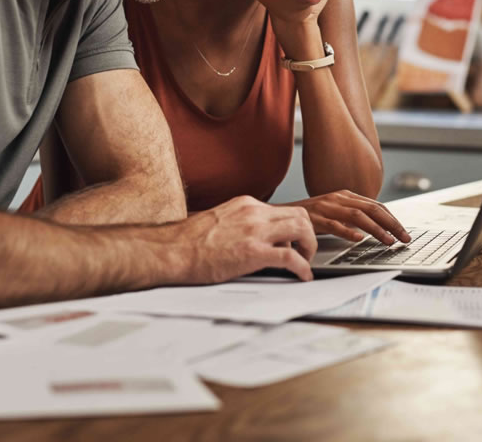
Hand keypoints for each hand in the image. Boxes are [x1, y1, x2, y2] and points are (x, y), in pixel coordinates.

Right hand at [180, 196, 317, 281]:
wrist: (172, 250)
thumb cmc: (188, 241)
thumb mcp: (220, 221)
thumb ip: (241, 224)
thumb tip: (254, 238)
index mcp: (246, 205)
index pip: (284, 209)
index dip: (294, 227)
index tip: (294, 240)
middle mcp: (254, 213)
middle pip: (300, 215)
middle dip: (308, 234)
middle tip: (305, 251)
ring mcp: (255, 231)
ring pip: (302, 229)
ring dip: (310, 247)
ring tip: (305, 262)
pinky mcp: (253, 253)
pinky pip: (291, 258)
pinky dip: (303, 268)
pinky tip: (303, 276)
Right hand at [284, 190, 410, 245]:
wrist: (281, 214)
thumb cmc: (310, 215)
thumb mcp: (334, 211)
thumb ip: (352, 215)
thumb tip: (375, 227)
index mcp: (345, 195)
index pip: (376, 205)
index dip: (392, 219)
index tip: (404, 232)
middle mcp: (338, 198)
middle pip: (372, 209)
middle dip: (392, 224)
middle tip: (404, 238)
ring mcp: (327, 207)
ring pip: (358, 216)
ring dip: (376, 230)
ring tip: (388, 241)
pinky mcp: (315, 218)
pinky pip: (334, 225)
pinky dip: (348, 232)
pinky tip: (359, 239)